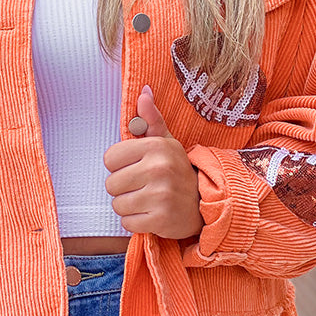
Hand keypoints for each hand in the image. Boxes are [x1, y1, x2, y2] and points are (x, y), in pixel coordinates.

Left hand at [104, 85, 202, 238]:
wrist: (205, 203)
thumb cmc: (177, 170)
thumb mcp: (167, 142)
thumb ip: (150, 119)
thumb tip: (143, 92)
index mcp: (156, 147)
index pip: (110, 158)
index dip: (119, 165)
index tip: (134, 167)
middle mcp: (158, 169)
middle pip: (111, 184)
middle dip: (123, 188)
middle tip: (142, 186)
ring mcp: (160, 195)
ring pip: (118, 205)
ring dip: (129, 206)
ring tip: (147, 200)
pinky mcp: (161, 219)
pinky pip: (128, 223)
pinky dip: (136, 222)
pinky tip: (151, 214)